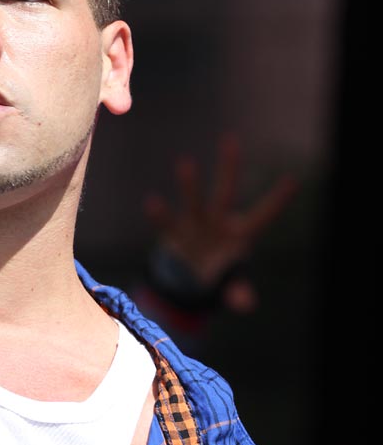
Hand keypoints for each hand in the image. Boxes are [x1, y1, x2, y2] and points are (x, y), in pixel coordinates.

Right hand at [143, 132, 297, 312]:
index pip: (262, 215)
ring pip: (194, 201)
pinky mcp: (174, 233)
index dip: (276, 201)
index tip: (293, 181)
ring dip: (190, 185)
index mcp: (240, 234)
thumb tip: (247, 304)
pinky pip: (166, 222)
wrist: (188, 279)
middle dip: (229, 167)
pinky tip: (151, 203)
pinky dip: (159, 215)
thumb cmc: (218, 276)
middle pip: (225, 192)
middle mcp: (218, 222)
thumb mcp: (230, 287)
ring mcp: (195, 224)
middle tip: (230, 139)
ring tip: (185, 163)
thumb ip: (238, 293)